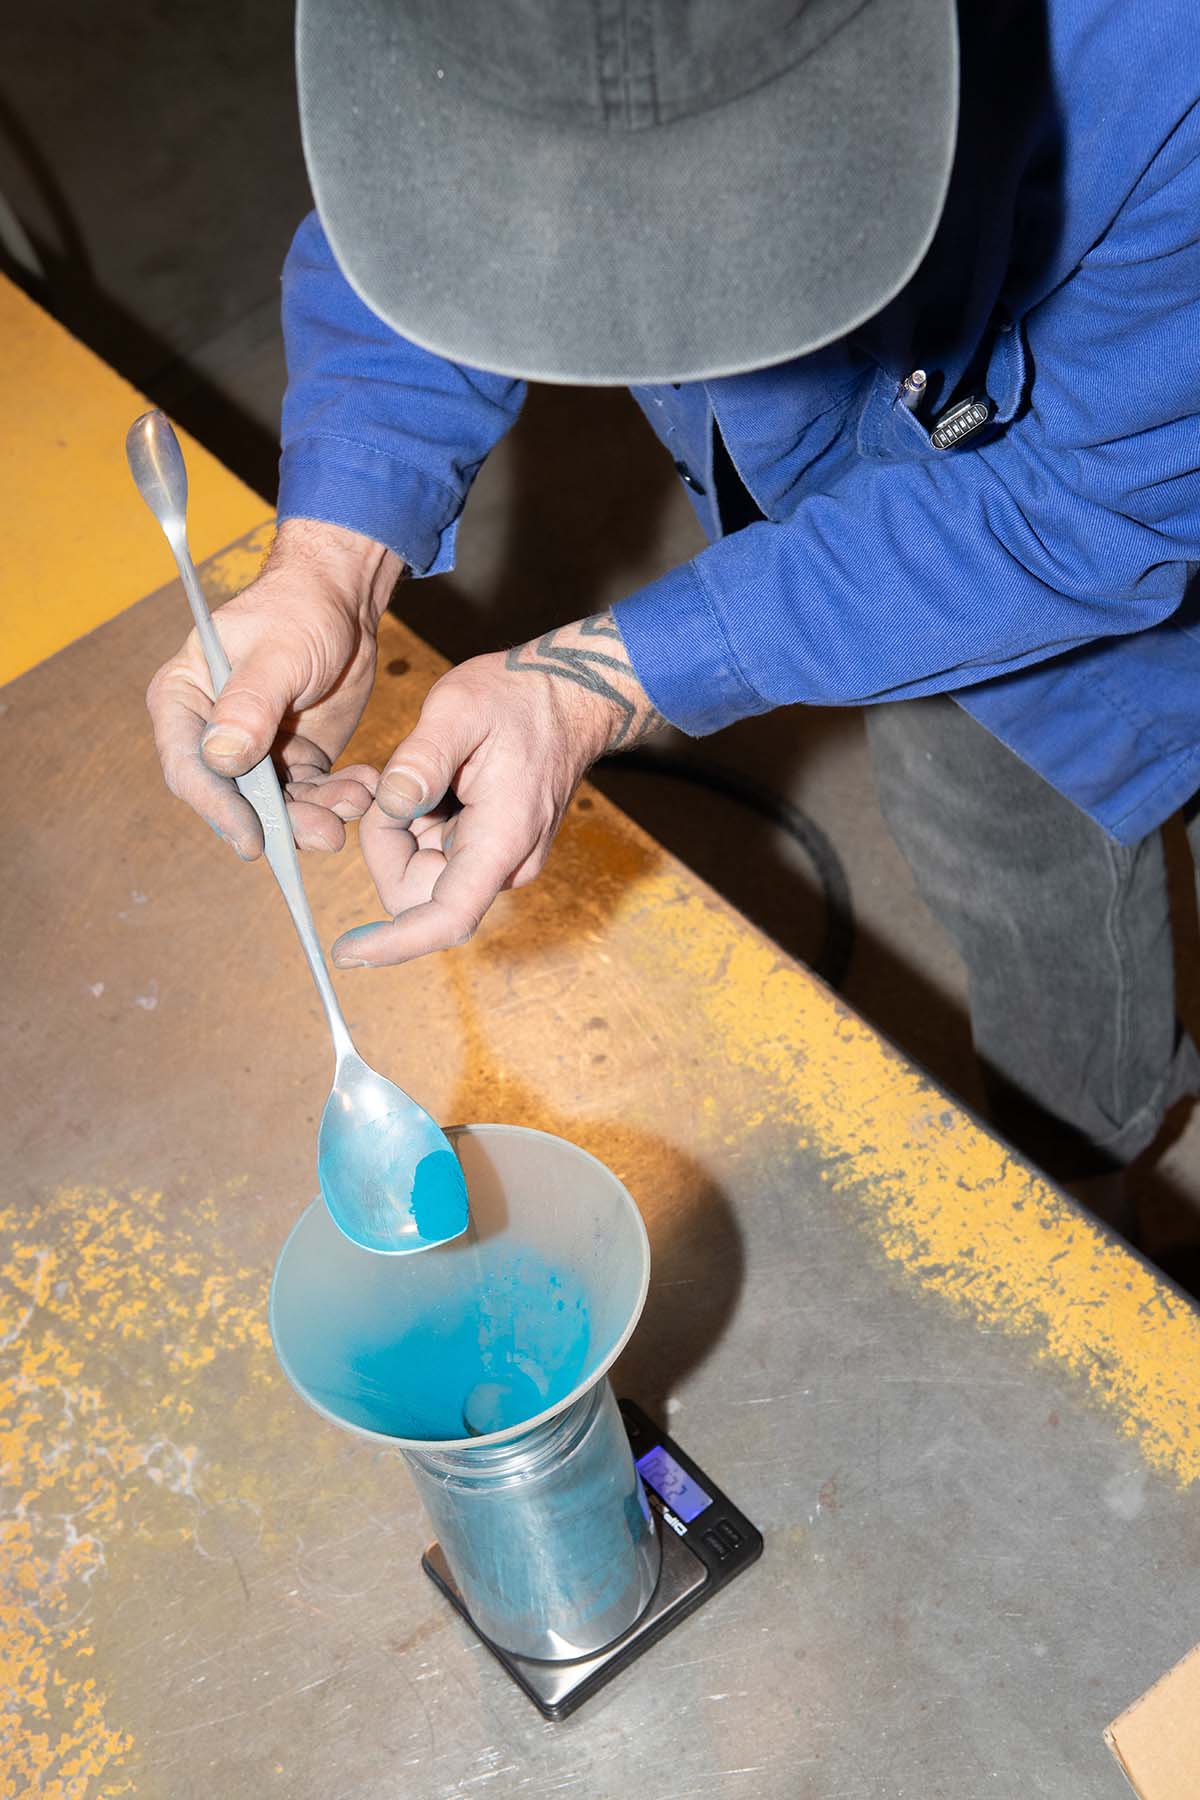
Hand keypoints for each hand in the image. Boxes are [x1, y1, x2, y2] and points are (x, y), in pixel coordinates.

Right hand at [146, 519, 402, 857]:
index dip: (218, 808)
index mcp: (183, 700)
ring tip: (356, 802)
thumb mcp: (279, 652)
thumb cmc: (298, 610)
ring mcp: (254, 753)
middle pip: (234, 799)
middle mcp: (211, 734)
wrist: (342, 602)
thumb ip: (250, 702)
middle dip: (281, 823)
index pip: (189, 767)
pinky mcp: (295, 762)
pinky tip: (366, 787)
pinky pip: (311, 796)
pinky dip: (337, 799)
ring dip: (316, 816)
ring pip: (277, 807)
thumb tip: (220, 758)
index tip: (253, 838)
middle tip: (326, 834)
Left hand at [331, 611, 662, 966]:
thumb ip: (422, 758)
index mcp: (501, 839)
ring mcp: (498, 860)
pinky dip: (416, 825)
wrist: (572, 695)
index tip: (347, 951)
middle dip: (387, 842)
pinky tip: (435, 781)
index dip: (394, 942)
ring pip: (418, 872)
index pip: (446, 918)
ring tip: (425, 771)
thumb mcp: (461, 708)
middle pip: (414, 890)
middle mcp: (503, 864)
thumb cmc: (522, 698)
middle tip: (395, 781)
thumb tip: (392, 803)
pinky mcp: (488, 851)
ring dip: (402, 829)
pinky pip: (433, 855)